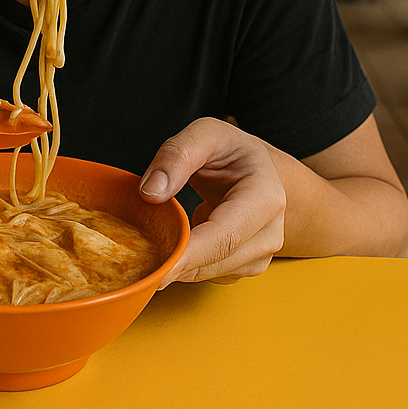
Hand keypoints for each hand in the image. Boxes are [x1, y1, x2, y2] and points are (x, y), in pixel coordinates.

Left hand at [139, 118, 285, 285]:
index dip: (187, 257)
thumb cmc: (232, 150)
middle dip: (175, 263)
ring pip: (210, 273)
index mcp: (265, 197)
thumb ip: (176, 156)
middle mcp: (270, 231)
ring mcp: (262, 252)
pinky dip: (189, 264)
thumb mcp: (205, 134)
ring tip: (160, 232)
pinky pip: (210, 274)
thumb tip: (151, 192)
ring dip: (180, 263)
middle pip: (215, 261)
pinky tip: (179, 240)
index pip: (223, 238)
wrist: (256, 167)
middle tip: (137, 256)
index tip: (154, 268)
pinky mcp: (248, 265)